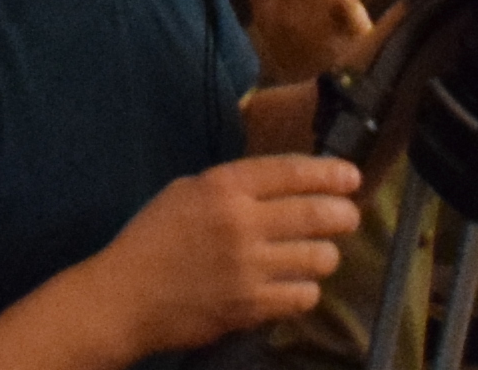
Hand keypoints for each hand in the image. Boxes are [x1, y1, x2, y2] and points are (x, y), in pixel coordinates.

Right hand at [101, 156, 363, 342]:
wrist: (126, 296)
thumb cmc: (152, 239)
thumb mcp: (187, 192)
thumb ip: (231, 187)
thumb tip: (279, 187)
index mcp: (223, 186)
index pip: (291, 172)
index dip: (328, 173)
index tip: (351, 176)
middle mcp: (242, 223)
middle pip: (314, 213)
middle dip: (342, 214)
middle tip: (349, 216)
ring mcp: (249, 268)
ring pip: (317, 257)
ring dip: (325, 255)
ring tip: (321, 254)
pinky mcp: (251, 306)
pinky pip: (302, 296)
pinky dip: (306, 289)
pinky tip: (299, 285)